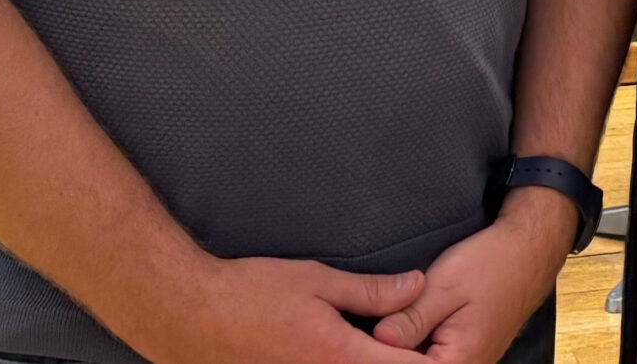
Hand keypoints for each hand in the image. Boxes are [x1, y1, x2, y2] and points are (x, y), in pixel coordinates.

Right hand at [141, 254, 427, 363]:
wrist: (191, 317)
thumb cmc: (252, 293)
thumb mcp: (318, 281)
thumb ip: (372, 291)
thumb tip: (417, 286)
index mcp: (342, 358)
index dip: (431, 361)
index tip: (445, 348)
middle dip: (402, 362)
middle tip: (413, 344)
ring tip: (378, 348)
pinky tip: (345, 354)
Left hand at [373, 186, 571, 361]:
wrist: (528, 253)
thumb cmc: (490, 264)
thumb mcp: (444, 286)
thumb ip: (411, 318)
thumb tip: (378, 339)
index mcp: (460, 362)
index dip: (382, 351)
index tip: (364, 331)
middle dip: (393, 348)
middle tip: (380, 319)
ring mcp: (469, 363)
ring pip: (422, 361)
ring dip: (404, 346)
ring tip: (391, 318)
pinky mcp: (467, 353)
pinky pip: (434, 355)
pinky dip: (417, 343)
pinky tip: (408, 322)